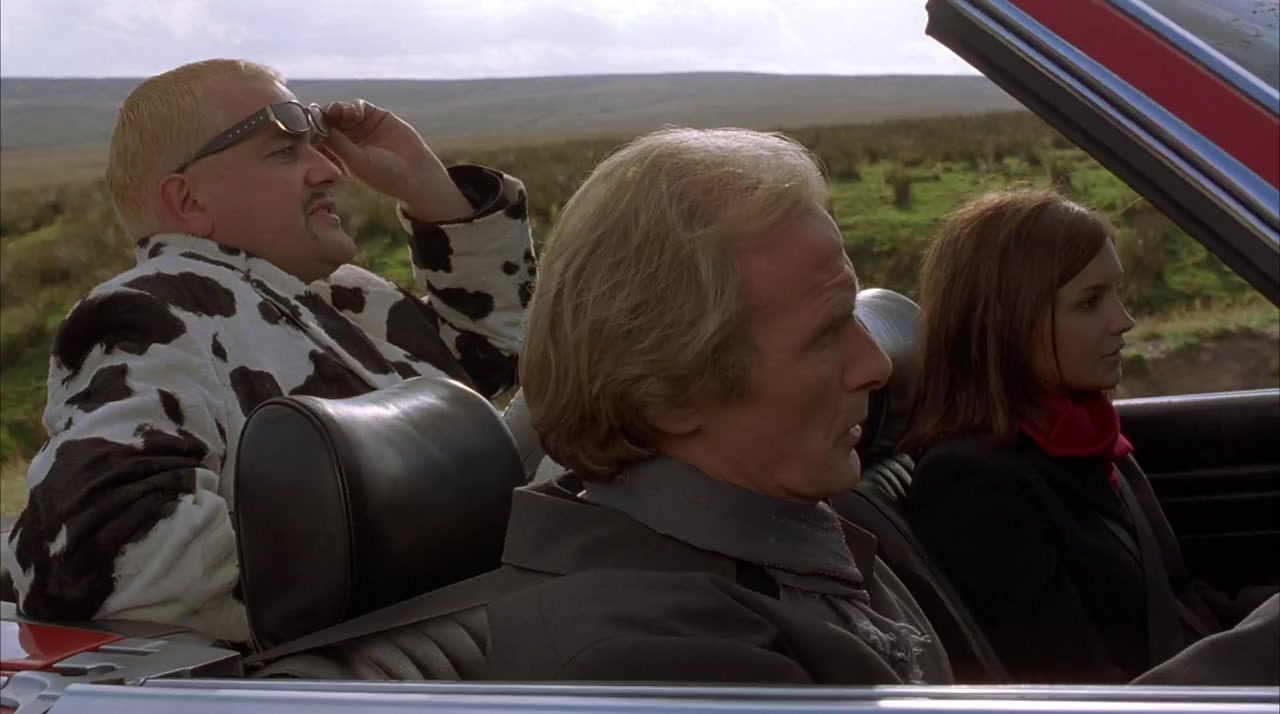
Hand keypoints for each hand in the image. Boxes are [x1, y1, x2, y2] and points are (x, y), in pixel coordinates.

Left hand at [321, 99, 472, 221]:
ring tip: (339, 111)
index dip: (311, 130)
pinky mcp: (375, 116)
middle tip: (320, 112)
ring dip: (337, 109)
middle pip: (327, 121)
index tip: (305, 124)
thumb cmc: (383, 175)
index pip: (318, 138)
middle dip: (323, 115)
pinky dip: (353, 106)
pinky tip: (354, 112)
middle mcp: (347, 140)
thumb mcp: (355, 163)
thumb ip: (336, 144)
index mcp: (338, 155)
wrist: (415, 173)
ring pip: (341, 112)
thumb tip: (319, 125)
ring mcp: (361, 127)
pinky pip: (358, 106)